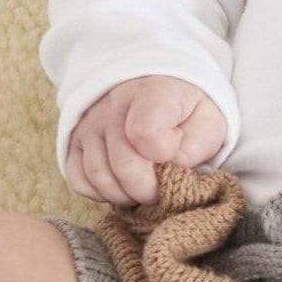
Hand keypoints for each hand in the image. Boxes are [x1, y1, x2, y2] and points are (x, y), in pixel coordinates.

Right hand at [66, 75, 227, 206]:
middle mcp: (114, 104)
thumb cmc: (187, 110)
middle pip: (123, 164)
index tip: (175, 147)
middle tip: (161, 189)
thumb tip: (166, 174)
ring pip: (99, 176)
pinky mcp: (74, 139)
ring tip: (143, 188)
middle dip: (147, 189)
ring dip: (124, 194)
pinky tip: (120, 184)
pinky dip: (100, 193)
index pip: (145, 133)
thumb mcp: (208, 121)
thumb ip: (193, 148)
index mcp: (154, 93)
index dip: (165, 153)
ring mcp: (91, 122)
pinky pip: (78, 180)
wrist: (161, 87)